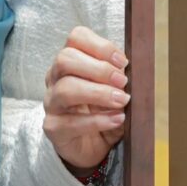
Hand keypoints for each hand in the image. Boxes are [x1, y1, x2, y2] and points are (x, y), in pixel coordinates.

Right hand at [43, 25, 128, 173]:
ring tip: (121, 100)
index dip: (100, 46)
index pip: (76, 38)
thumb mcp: (115, 89)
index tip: (122, 61)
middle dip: (98, 69)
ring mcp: (52, 103)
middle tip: (122, 82)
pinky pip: (72, 121)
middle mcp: (56, 78)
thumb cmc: (103, 111)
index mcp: (71, 62)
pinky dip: (99, 120)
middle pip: (65, 59)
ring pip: (66, 88)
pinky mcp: (53, 127)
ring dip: (99, 93)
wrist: (92, 147)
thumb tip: (134, 68)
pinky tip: (117, 120)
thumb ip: (120, 76)